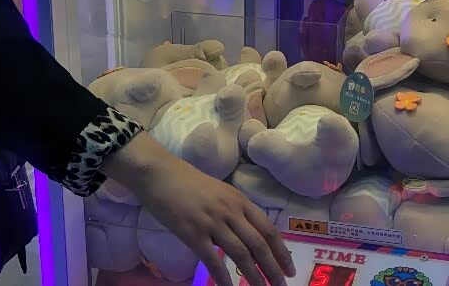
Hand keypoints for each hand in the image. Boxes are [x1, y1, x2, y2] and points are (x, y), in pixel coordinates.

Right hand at [102, 133, 294, 285]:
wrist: (160, 174)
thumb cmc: (188, 182)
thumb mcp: (220, 192)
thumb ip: (234, 211)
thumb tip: (248, 236)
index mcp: (240, 200)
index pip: (268, 229)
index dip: (281, 250)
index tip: (289, 267)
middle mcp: (231, 211)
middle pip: (259, 244)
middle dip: (273, 268)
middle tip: (283, 285)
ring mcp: (212, 222)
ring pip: (240, 253)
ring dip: (254, 276)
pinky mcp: (192, 233)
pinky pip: (212, 259)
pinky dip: (223, 277)